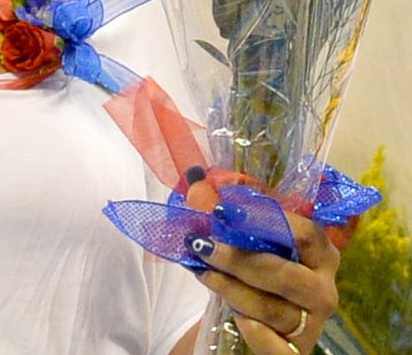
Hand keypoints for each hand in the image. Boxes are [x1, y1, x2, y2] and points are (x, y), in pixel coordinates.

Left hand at [194, 209, 339, 353]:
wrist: (252, 323)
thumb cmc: (252, 271)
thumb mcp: (243, 242)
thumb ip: (224, 214)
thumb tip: (195, 181)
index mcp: (320, 255)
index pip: (306, 234)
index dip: (266, 220)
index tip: (223, 210)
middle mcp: (323, 290)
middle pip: (288, 275)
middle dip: (240, 259)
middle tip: (202, 244)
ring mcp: (311, 324)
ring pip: (272, 308)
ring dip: (231, 289)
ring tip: (201, 271)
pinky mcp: (294, 352)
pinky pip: (278, 348)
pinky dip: (256, 333)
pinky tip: (238, 319)